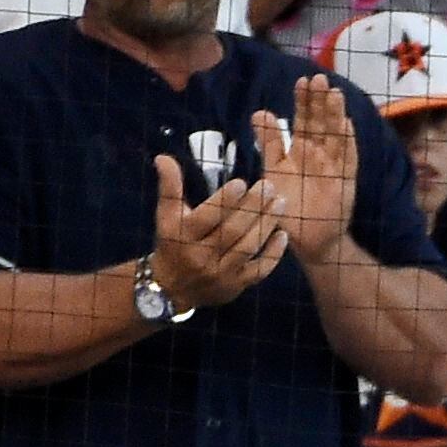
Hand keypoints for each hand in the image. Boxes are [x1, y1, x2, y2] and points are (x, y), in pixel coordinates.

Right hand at [148, 156, 288, 311]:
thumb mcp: (166, 216)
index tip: (242, 183)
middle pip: (232, 230)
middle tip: (269, 186)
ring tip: (280, 203)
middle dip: (253, 207)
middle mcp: (201, 255)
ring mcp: (220, 272)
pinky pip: (259, 270)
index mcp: (181, 235)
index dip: (225, 200)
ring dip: (266, 224)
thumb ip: (170, 187)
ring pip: (248, 247)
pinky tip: (283, 235)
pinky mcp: (235, 285)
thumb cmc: (172, 243)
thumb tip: (164, 157)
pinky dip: (273, 254)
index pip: (207, 217)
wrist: (170, 289)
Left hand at [252, 76, 358, 266]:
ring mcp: (333, 166)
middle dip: (320, 101)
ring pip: (335, 135)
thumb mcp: (272, 171)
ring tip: (332, 93)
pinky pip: (347, 158)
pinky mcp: (345, 182)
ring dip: (334, 114)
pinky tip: (345, 123)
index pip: (302, 120)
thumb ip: (268, 143)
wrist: (306, 240)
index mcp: (299, 151)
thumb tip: (258, 112)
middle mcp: (318, 155)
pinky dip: (346, 141)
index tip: (301, 81)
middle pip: (320, 122)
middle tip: (318, 78)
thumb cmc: (288, 206)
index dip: (303, 101)